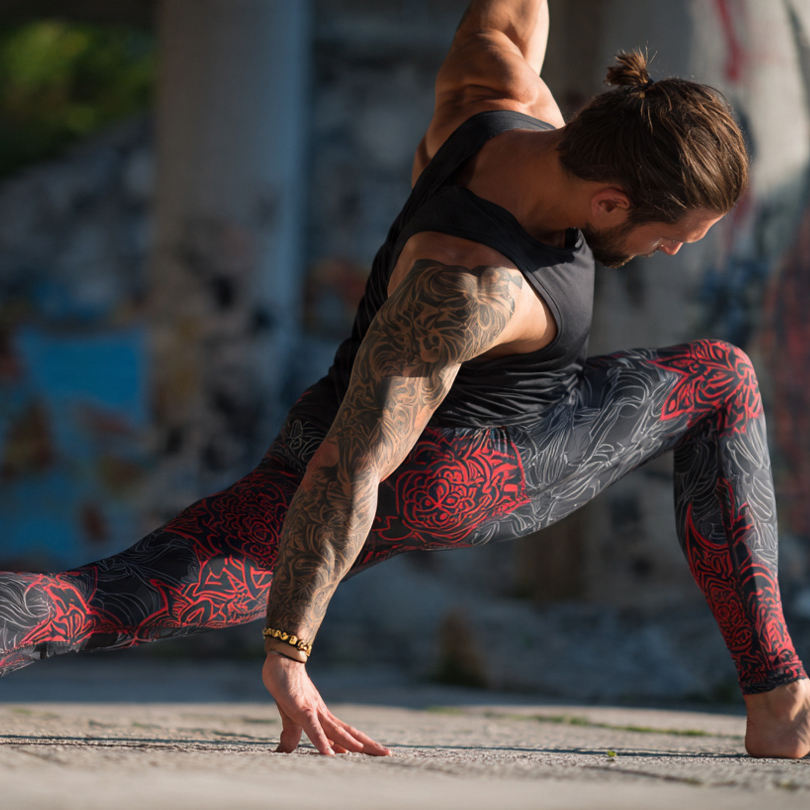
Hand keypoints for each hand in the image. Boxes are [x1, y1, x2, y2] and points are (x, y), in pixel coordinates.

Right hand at [261, 653, 390, 755]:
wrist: (283, 661)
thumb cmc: (287, 686)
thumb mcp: (289, 716)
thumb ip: (291, 734)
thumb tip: (286, 751)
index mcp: (323, 717)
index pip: (345, 734)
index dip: (359, 744)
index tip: (373, 754)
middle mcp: (324, 715)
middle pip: (349, 733)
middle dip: (367, 745)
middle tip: (387, 753)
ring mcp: (315, 712)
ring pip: (337, 731)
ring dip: (352, 743)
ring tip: (367, 753)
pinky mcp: (302, 710)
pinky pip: (313, 729)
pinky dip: (321, 742)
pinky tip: (328, 755)